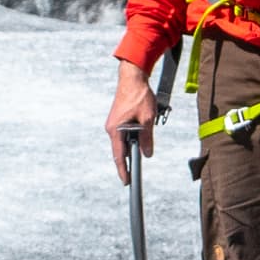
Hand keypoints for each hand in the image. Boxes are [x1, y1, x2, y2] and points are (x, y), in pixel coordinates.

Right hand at [106, 62, 161, 181]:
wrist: (133, 77)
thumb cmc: (139, 96)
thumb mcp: (147, 119)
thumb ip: (147, 138)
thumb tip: (147, 153)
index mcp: (116, 130)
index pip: (119, 156)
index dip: (123, 170)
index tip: (126, 182)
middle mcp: (112, 128)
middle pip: (121, 150)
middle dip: (130, 160)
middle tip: (136, 173)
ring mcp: (114, 124)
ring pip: (124, 142)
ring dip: (133, 147)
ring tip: (143, 150)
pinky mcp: (118, 119)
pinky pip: (125, 134)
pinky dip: (132, 139)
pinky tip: (140, 138)